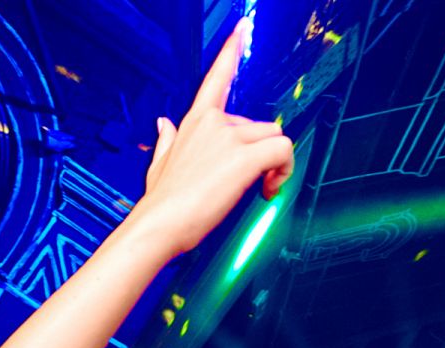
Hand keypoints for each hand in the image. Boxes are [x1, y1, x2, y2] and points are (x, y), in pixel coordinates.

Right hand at [136, 19, 293, 255]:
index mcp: (195, 121)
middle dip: (263, 153)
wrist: (160, 223)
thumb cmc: (162, 201)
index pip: (217, 77)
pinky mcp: (245, 157)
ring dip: (277, 164)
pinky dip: (285, 170)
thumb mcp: (159, 164)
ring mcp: (230, 137)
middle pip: (261, 125)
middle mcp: (214, 122)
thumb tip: (163, 124)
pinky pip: (284, 150)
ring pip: (276, 137)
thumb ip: (166, 140)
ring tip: (262, 188)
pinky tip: (269, 188)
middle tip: (256, 182)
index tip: (243, 28)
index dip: (232, 50)